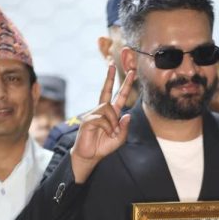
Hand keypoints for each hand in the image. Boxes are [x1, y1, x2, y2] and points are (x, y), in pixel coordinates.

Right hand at [71, 64, 134, 182]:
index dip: (125, 85)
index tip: (131, 73)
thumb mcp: (119, 138)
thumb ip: (124, 128)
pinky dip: (107, 127)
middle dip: (110, 77)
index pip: (119, 96)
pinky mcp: (87, 120)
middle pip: (106, 91)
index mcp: (111, 114)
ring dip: (113, 121)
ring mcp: (93, 114)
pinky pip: (101, 118)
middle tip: (112, 64)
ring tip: (111, 132)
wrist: (90, 155)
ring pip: (107, 108)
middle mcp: (102, 111)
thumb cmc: (104, 146)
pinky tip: (106, 133)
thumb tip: (127, 114)